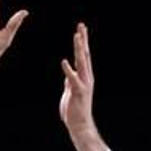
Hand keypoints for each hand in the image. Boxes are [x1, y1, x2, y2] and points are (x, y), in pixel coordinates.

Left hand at [59, 22, 97, 138]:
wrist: (79, 124)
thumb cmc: (74, 109)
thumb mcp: (71, 90)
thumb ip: (70, 80)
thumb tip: (69, 71)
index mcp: (85, 76)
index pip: (84, 55)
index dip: (82, 42)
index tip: (80, 29)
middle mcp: (87, 77)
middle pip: (85, 55)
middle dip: (83, 40)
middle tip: (81, 25)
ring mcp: (84, 84)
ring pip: (82, 63)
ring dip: (79, 49)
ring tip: (77, 36)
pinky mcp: (78, 92)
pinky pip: (73, 79)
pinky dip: (68, 70)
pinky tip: (64, 61)